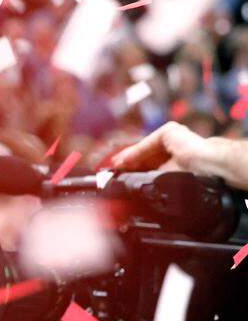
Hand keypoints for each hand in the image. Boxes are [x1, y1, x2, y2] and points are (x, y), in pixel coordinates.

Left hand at [111, 122, 247, 189]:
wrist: (212, 169)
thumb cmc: (196, 178)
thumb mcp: (164, 180)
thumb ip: (147, 180)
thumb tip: (126, 189)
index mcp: (173, 160)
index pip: (146, 164)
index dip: (129, 170)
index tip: (114, 178)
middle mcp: (172, 146)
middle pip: (142, 156)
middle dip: (125, 165)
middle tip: (108, 174)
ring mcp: (171, 137)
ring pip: (143, 150)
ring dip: (126, 160)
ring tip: (112, 170)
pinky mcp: (170, 131)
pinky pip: (147, 143)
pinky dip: (134, 153)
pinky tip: (122, 163)